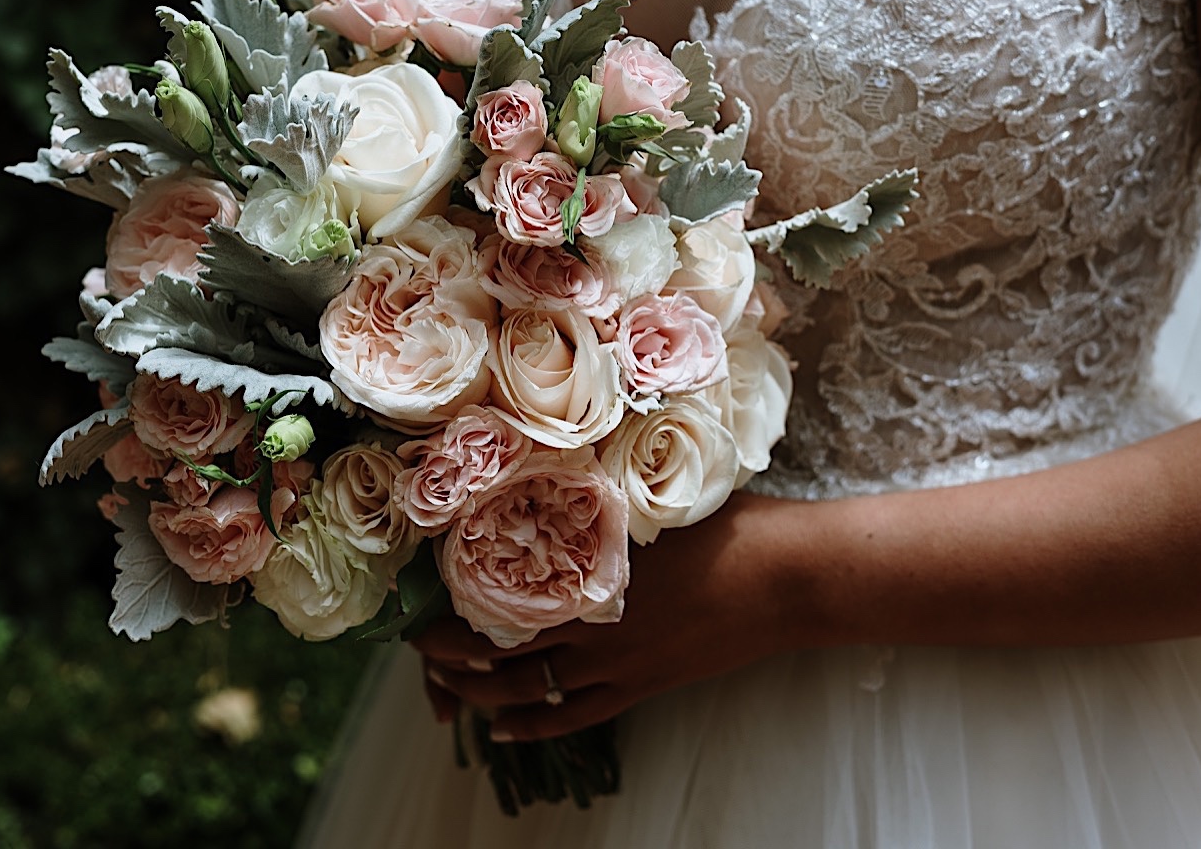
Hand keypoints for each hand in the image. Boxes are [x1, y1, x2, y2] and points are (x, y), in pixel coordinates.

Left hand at [411, 491, 817, 740]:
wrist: (786, 576)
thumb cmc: (725, 522)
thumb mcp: (650, 494)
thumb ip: (595, 495)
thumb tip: (547, 470)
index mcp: (583, 564)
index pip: (492, 585)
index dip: (448, 594)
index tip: (418, 589)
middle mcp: (587, 618)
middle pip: (495, 644)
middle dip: (447, 650)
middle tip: (414, 645)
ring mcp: (613, 661)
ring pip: (523, 687)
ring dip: (477, 691)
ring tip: (442, 690)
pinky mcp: (639, 687)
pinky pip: (571, 715)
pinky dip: (531, 725)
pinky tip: (501, 731)